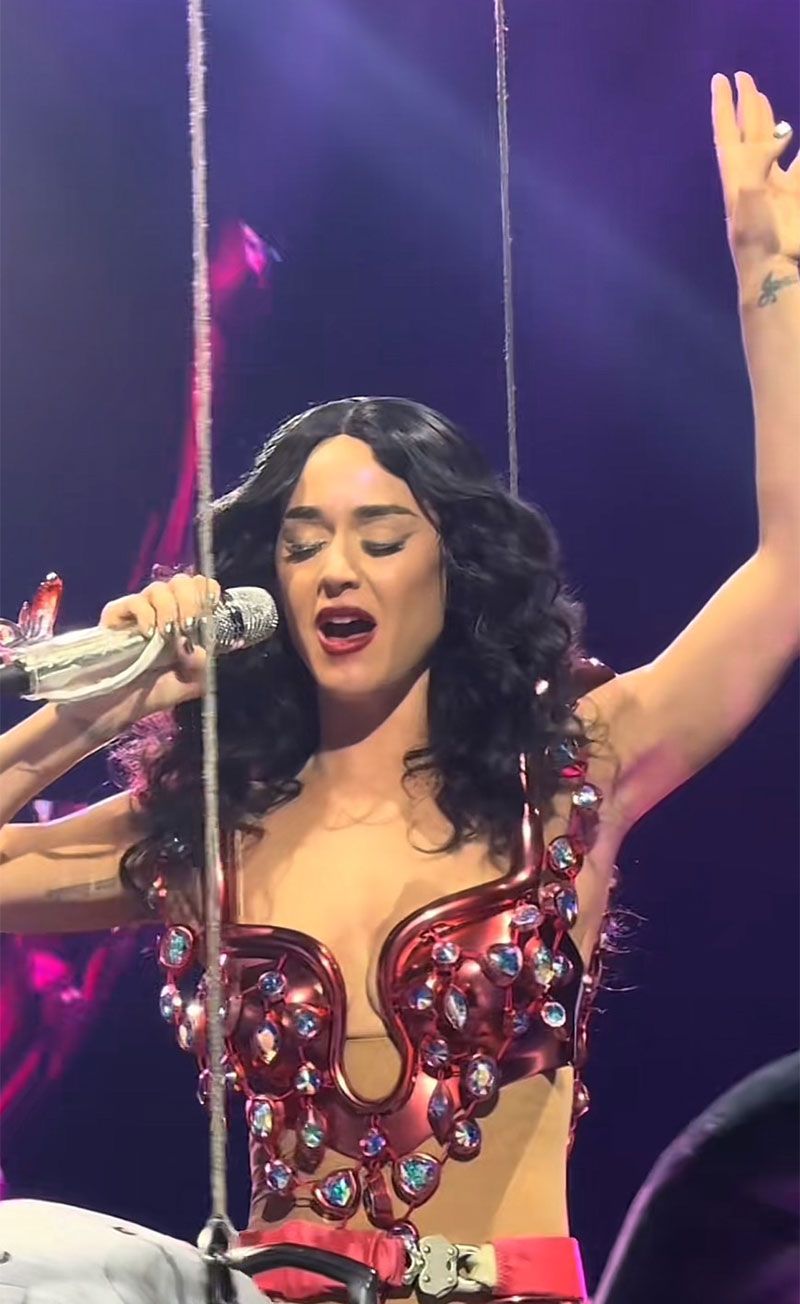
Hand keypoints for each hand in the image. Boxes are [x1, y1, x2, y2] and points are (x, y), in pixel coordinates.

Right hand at [94, 573, 220, 721]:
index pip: (200, 588)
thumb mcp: (188, 684)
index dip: (207, 590)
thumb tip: (200, 650)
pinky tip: (148, 634)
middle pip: (181, 583)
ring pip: (159, 589)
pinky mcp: (116, 615)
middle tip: (188, 627)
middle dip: (190, 601)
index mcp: (186, 620)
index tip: (211, 605)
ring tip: (167, 635)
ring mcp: (140, 611)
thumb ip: (200, 667)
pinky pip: (134, 601)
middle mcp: (165, 610)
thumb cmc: (153, 692)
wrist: (117, 707)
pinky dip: (145, 614)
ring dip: (169, 609)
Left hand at [712, 71, 799, 271]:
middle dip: (746, 106)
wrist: (773, 269)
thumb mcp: (750, 196)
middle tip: (744, 78)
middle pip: (748, 132)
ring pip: (772, 144)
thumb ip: (759, 162)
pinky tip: (796, 139)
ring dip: (769, 123)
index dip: (724, 105)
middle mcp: (753, 176)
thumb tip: (779, 135)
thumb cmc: (755, 238)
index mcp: (737, 175)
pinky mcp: (794, 196)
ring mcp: (774, 186)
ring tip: (764, 100)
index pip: (729, 132)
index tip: (721, 79)